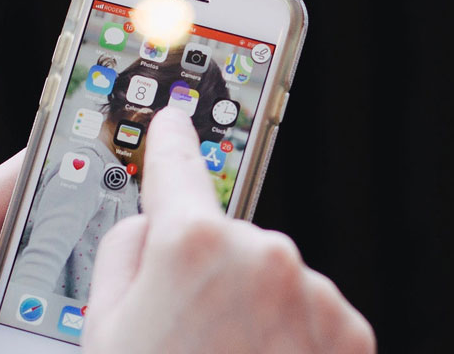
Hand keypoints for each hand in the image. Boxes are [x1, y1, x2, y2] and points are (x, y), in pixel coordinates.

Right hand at [83, 107, 374, 353]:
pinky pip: (311, 315)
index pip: (177, 168)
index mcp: (194, 245)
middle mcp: (264, 255)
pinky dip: (293, 339)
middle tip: (187, 335)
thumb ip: (122, 259)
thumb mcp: (103, 333)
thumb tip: (148, 228)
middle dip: (211, 275)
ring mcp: (314, 293)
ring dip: (255, 311)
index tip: (175, 122)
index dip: (170, 142)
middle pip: (229, 240)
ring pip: (274, 281)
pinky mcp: (350, 331)